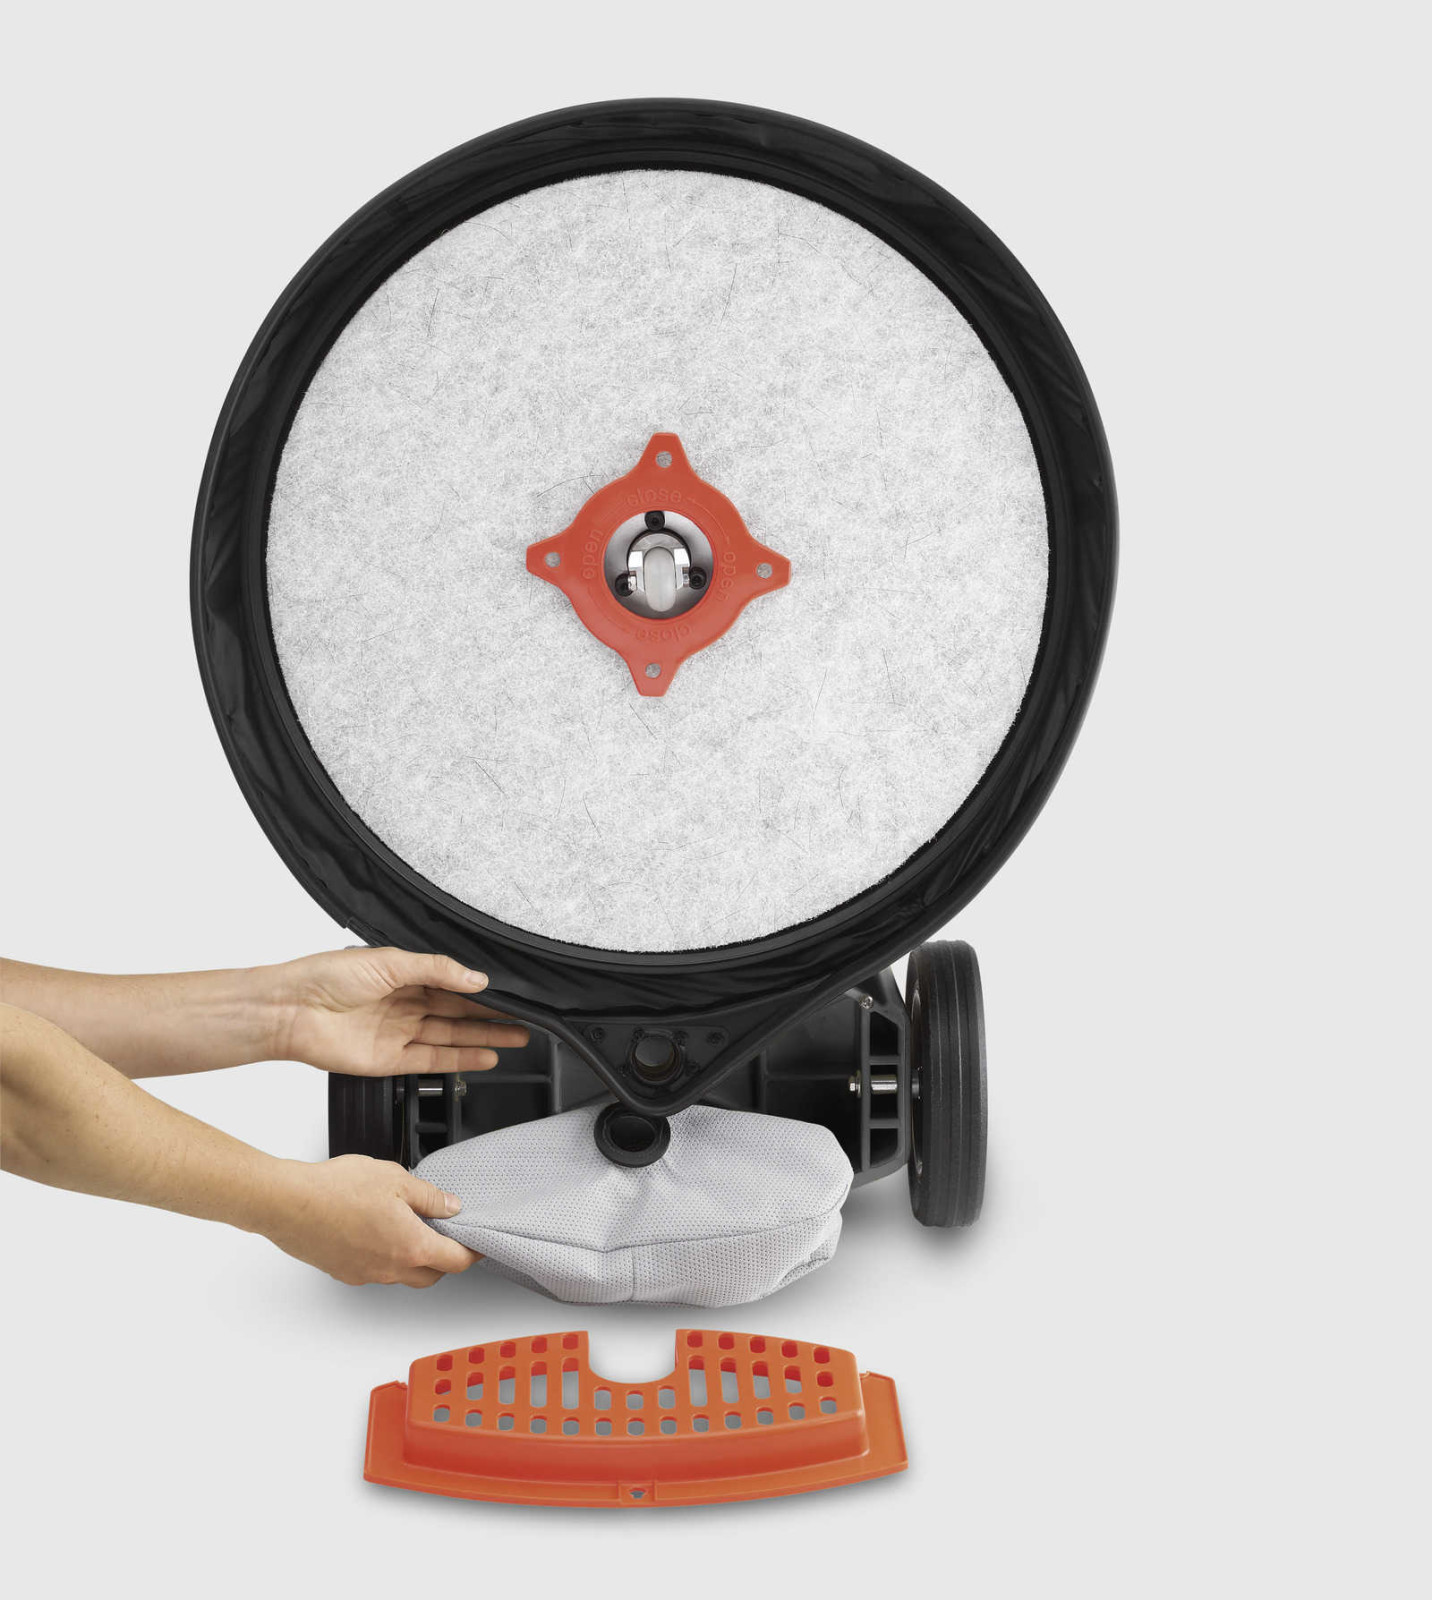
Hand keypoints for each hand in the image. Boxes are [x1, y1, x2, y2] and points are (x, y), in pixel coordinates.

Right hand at [260, 1155, 480, 1286]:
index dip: (473, 1253)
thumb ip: (428, 1196)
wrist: (288, 1204)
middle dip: (445, 1259)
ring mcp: (364, 1274)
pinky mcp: (343, 1272)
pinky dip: (385, 1256)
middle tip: (447, 1235)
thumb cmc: (336, 1190)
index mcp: (410, 1246)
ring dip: (413, 1258)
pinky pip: (375, 1270)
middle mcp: (389, 1268)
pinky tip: (376, 1231)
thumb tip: (450, 1206)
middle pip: (431, 1274)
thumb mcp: (396, 1179)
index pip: (455, 1261)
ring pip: (402, 1274)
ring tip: (409, 1226)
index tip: (479, 1245)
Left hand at [268, 947, 527, 1075]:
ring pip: (451, 1037)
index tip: (514, 994)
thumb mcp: (390, 962)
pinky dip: (460, 1060)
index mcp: (404, 975)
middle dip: (492, 1017)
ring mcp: (398, 1033)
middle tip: (526, 1020)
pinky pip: (433, 1061)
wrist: (289, 1010)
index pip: (454, 983)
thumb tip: (476, 978)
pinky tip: (485, 1057)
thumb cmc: (325, 976)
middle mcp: (404, 1004)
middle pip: (458, 1012)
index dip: (484, 990)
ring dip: (484, 1039)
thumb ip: (436, 970)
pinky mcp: (390, 1060)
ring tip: (518, 1039)